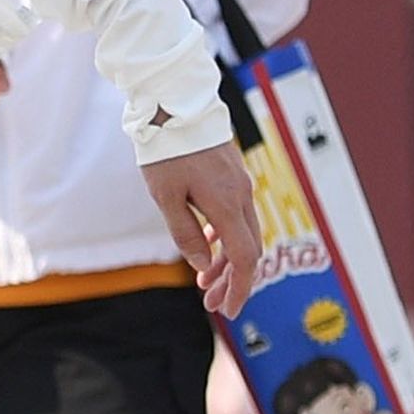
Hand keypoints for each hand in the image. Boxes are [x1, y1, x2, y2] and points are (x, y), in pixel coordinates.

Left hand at [144, 140, 261, 317]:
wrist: (174, 102)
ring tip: (206, 281)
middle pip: (248, 250)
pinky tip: (209, 245)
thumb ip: (185, 232)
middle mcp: (241, 196)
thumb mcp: (165, 194)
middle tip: (212, 302)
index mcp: (227, 204)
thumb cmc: (165, 147)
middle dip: (233, 280)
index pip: (244, 259)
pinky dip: (226, 237)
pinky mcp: (233, 176)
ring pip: (244, 233)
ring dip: (228, 260)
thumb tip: (203, 265)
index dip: (239, 288)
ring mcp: (240, 184)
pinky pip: (237, 216)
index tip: (228, 311)